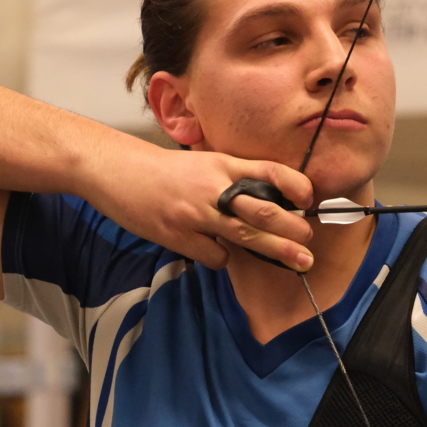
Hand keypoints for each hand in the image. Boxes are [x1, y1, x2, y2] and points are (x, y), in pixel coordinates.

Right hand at [84, 142, 314, 270]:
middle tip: (310, 242)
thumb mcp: (203, 164)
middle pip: (263, 209)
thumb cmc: (163, 169)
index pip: (269, 170)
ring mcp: (196, 213)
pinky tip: (216, 251)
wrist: (116, 170)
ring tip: (300, 262)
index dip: (295, 185)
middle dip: (293, 229)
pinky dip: (221, 257)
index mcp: (222, 164)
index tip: (309, 200)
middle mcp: (214, 187)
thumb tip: (268, 202)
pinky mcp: (179, 235)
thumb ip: (232, 178)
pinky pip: (215, 255)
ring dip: (277, 251)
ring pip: (246, 235)